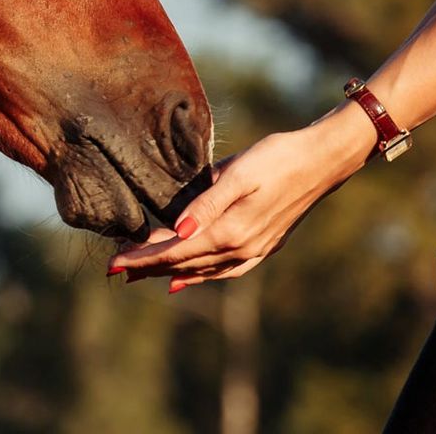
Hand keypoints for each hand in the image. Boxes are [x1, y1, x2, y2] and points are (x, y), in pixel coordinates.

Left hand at [106, 104, 373, 292]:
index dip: (142, 258)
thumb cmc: (276, 157)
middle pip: (184, 263)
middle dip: (148, 267)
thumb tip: (177, 233)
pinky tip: (186, 278)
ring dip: (170, 272)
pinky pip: (225, 269)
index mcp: (231, 231)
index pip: (174, 250)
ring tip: (142, 275)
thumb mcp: (237, 173)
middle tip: (116, 272)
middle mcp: (242, 248)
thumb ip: (205, 204)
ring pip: (202, 269)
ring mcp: (255, 249)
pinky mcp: (264, 245)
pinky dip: (201, 274)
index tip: (113, 264)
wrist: (322, 160)